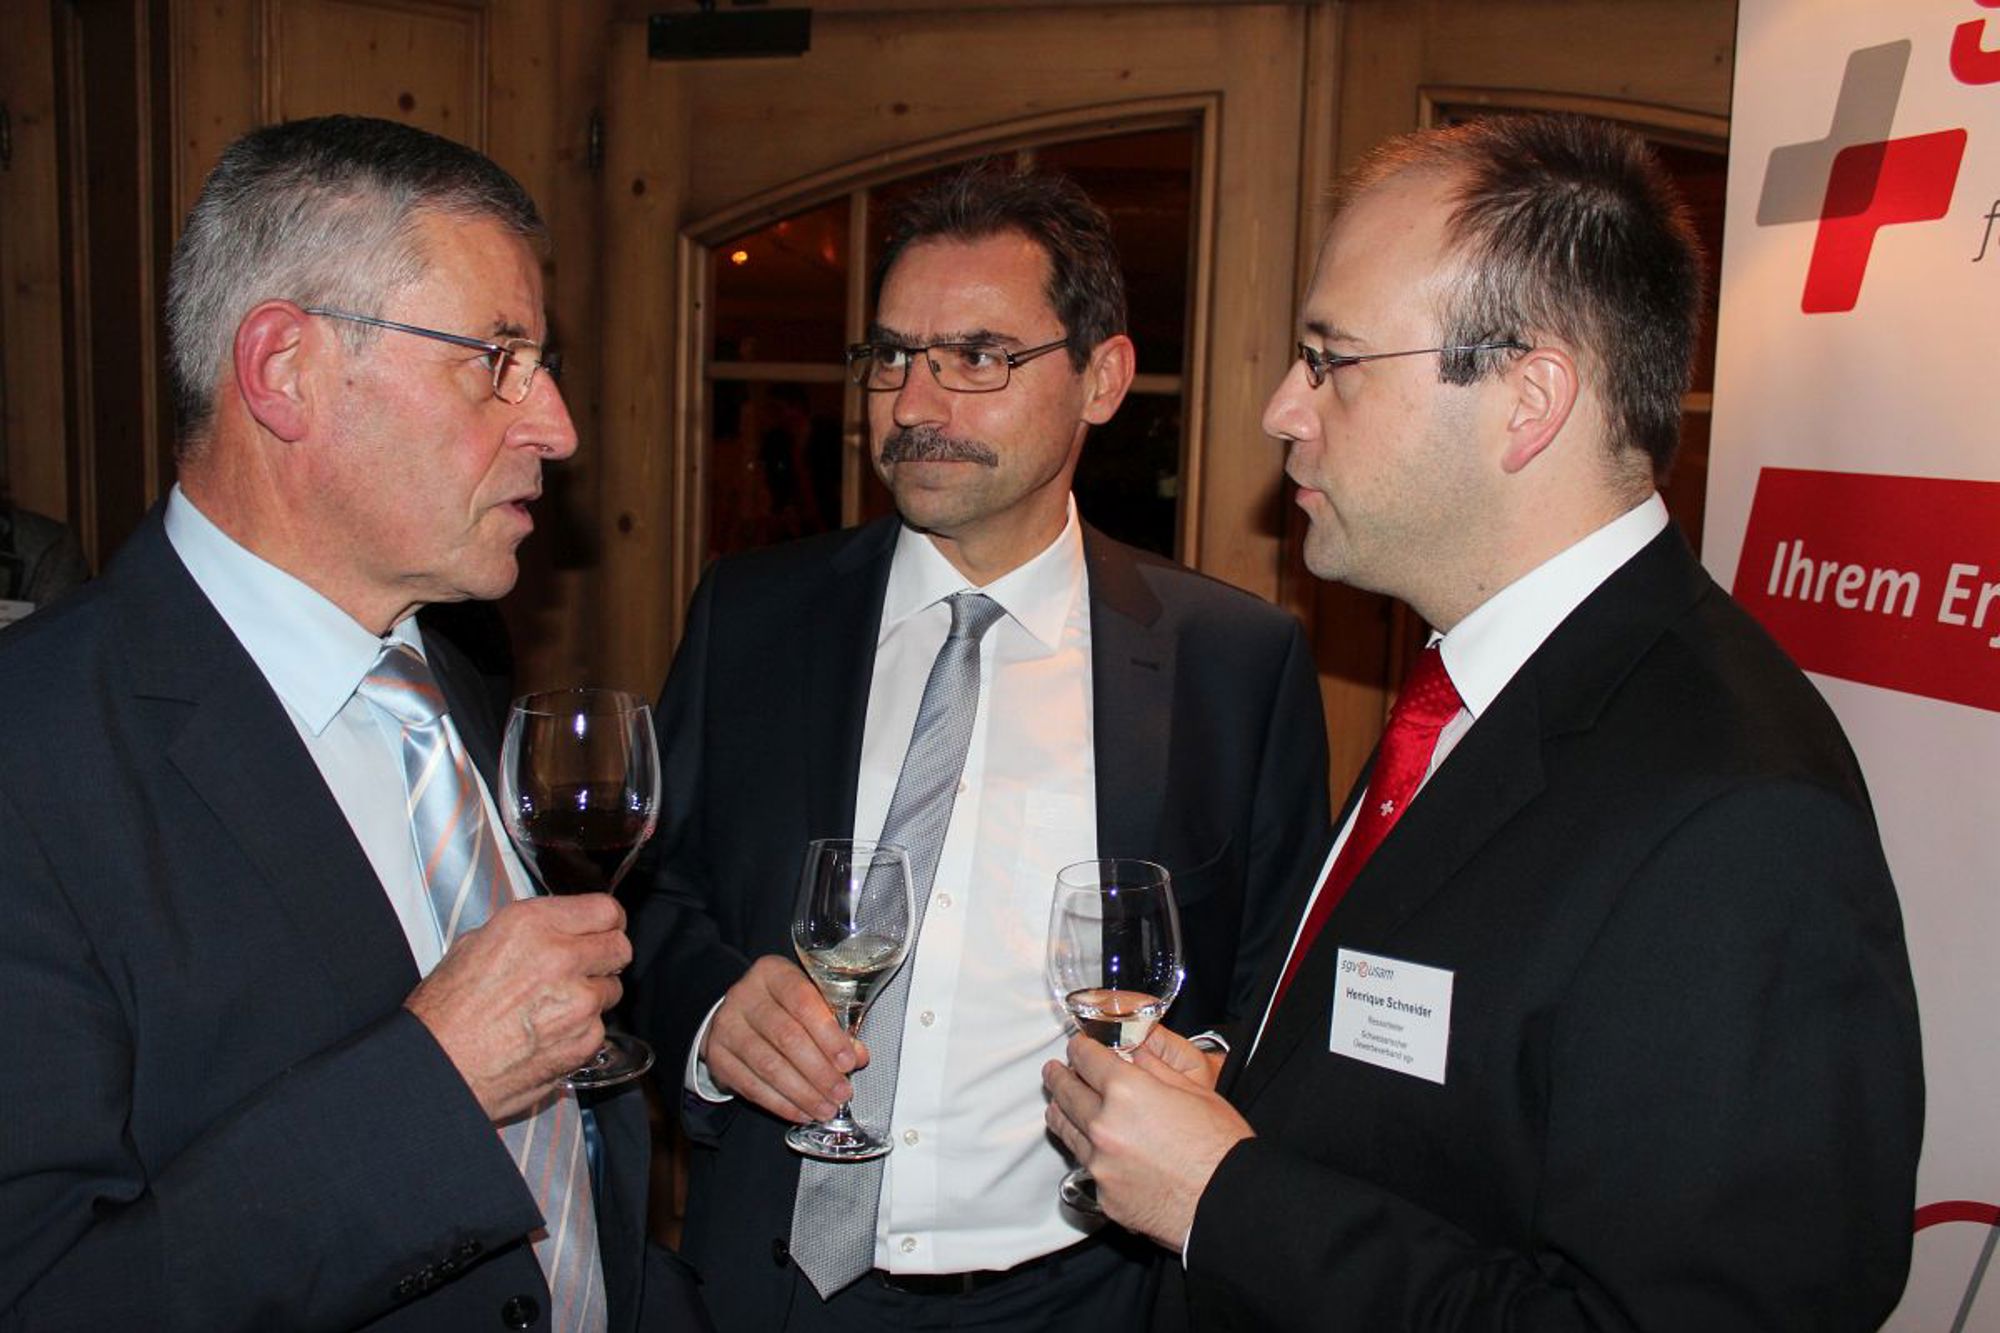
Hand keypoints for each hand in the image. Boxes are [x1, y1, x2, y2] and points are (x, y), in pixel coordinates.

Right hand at [407, 894, 629, 1120]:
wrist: (439, 1068)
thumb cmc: (445, 1012)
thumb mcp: (474, 945)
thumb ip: (527, 932)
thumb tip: (555, 930)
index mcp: (532, 924)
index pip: (605, 909)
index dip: (606, 921)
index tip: (604, 929)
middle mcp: (562, 956)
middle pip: (619, 946)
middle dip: (605, 956)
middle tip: (584, 968)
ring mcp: (579, 1000)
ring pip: (612, 989)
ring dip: (592, 996)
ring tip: (553, 1008)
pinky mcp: (586, 1039)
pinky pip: (600, 1027)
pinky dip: (582, 1031)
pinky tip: (548, 1035)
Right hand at [701, 954, 865, 1122]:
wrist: (737, 1015)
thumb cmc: (781, 1007)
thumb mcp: (808, 1002)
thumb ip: (834, 1025)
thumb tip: (858, 1056)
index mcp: (772, 973)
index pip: (802, 1001)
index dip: (828, 1035)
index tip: (849, 1061)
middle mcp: (745, 995)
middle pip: (786, 1037)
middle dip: (820, 1071)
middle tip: (841, 1092)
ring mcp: (726, 1026)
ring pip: (768, 1066)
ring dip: (803, 1093)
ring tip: (825, 1108)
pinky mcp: (717, 1056)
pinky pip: (751, 1086)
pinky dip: (781, 1103)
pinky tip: (801, 1111)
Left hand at [1042, 1028, 1253, 1251]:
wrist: (1228, 1205)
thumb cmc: (1221, 1149)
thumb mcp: (1193, 1090)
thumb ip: (1154, 1068)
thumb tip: (1132, 1054)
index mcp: (1126, 1092)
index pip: (1085, 1058)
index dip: (1080, 1048)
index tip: (1078, 1048)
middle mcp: (1104, 1126)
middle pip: (1065, 1092)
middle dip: (1060, 1076)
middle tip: (1055, 1071)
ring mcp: (1101, 1165)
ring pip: (1066, 1130)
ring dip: (1061, 1112)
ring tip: (1058, 1105)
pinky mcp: (1104, 1196)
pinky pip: (1087, 1168)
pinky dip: (1089, 1154)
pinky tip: (1096, 1149)